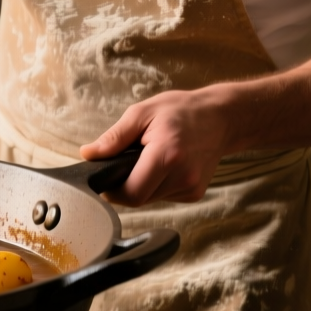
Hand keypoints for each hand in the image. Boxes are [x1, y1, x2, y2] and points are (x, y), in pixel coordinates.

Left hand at [79, 87, 240, 207]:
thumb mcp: (142, 113)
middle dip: (125, 187)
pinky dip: (156, 186)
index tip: (106, 179)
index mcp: (167, 155)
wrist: (222, 118)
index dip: (113, 191)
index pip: (131, 193)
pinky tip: (163, 166)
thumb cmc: (181, 110)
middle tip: (125, 164)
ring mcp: (191, 188)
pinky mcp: (195, 193)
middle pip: (139, 199)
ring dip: (141, 186)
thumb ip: (114, 137)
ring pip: (151, 200)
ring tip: (148, 160)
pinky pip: (164, 197)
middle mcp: (182, 176)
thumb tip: (88, 154)